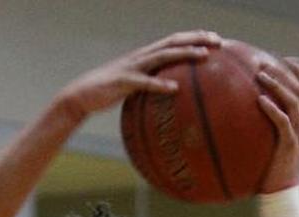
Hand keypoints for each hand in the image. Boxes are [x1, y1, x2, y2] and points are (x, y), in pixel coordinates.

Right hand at [56, 30, 221, 120]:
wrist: (79, 96)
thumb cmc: (108, 94)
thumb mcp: (133, 88)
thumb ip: (150, 87)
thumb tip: (170, 97)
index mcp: (144, 57)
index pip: (173, 41)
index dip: (193, 37)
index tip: (215, 39)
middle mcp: (140, 57)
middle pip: (172, 41)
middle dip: (196, 38)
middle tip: (218, 40)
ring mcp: (131, 67)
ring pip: (162, 56)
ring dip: (184, 54)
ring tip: (204, 56)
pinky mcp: (122, 81)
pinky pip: (144, 82)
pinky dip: (159, 84)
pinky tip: (174, 88)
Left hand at [256, 56, 298, 192]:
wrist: (281, 194)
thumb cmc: (272, 168)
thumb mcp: (274, 142)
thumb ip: (269, 123)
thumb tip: (248, 106)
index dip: (297, 70)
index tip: (280, 57)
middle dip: (285, 71)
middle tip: (264, 62)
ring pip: (295, 102)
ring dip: (278, 86)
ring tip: (261, 76)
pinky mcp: (290, 146)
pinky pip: (283, 123)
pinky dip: (273, 109)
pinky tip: (259, 100)